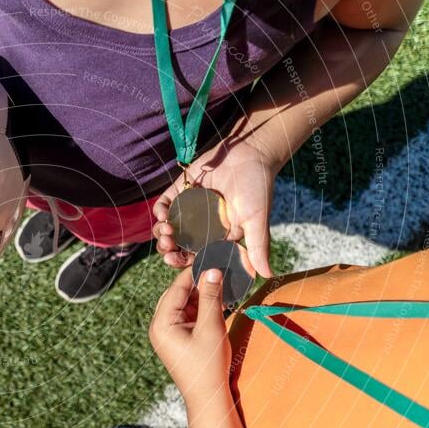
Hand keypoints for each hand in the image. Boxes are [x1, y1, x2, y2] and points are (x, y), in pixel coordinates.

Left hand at [149, 267, 231, 405]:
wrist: (208, 397)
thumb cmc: (208, 365)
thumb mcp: (211, 328)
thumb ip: (211, 297)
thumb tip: (212, 270)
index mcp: (161, 323)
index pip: (176, 289)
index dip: (194, 272)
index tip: (212, 259)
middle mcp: (159, 326)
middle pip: (178, 294)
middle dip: (198, 283)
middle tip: (219, 269)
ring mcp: (168, 333)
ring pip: (185, 304)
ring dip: (202, 295)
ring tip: (222, 283)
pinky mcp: (178, 339)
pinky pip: (189, 316)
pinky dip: (203, 308)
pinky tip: (219, 300)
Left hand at [152, 138, 277, 277]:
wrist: (251, 152)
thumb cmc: (257, 187)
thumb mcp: (256, 220)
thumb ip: (258, 247)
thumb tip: (268, 275)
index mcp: (218, 237)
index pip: (196, 257)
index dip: (183, 263)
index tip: (177, 261)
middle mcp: (201, 226)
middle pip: (178, 246)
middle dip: (169, 251)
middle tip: (168, 249)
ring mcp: (190, 209)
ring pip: (168, 229)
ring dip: (161, 234)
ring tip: (166, 231)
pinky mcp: (181, 192)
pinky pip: (164, 206)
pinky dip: (160, 211)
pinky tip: (163, 214)